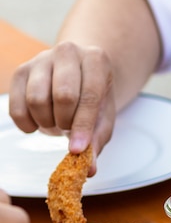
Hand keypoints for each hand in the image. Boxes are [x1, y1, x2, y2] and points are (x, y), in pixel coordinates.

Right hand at [9, 42, 115, 172]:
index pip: (89, 95)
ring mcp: (41, 59)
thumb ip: (96, 143)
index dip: (83, 126)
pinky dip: (27, 124)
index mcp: (96, 60)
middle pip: (63, 95)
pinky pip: (17, 106)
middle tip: (68, 128)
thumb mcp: (102, 121)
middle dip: (65, 123)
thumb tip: (89, 170)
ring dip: (47, 122)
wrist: (78, 79)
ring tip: (56, 122)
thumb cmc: (93, 101)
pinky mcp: (21, 71)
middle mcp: (68, 52)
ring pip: (36, 99)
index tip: (77, 150)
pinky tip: (38, 124)